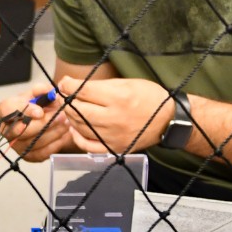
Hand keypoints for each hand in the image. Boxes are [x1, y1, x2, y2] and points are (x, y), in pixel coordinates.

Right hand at [0, 85, 70, 161]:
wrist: (44, 119)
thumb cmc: (38, 105)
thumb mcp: (39, 93)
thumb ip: (42, 90)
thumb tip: (48, 91)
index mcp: (5, 110)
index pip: (7, 110)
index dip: (24, 111)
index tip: (40, 111)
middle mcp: (6, 129)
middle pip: (21, 130)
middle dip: (43, 123)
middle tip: (61, 116)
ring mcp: (16, 145)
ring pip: (33, 142)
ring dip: (53, 133)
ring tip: (66, 124)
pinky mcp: (28, 156)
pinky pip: (41, 154)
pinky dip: (55, 144)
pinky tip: (65, 135)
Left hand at [57, 76, 174, 153]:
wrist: (168, 120)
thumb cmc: (148, 97)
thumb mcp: (126, 83)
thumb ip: (99, 85)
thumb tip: (73, 85)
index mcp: (118, 98)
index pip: (84, 91)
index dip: (68, 86)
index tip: (63, 82)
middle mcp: (115, 118)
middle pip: (79, 110)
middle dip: (66, 101)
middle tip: (63, 95)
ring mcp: (114, 136)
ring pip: (80, 127)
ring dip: (70, 117)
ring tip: (70, 109)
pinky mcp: (115, 148)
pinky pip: (89, 146)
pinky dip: (78, 137)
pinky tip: (75, 128)